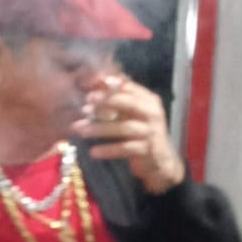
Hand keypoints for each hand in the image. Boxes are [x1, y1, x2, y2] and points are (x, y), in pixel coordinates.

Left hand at [72, 72, 184, 193]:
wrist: (160, 160)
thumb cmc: (142, 133)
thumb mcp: (132, 114)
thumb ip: (118, 99)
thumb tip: (97, 81)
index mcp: (149, 100)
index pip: (129, 88)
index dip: (110, 85)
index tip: (90, 84)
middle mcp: (152, 113)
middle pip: (130, 103)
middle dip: (107, 101)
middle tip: (87, 102)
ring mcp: (151, 132)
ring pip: (124, 127)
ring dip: (100, 128)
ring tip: (81, 130)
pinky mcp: (147, 150)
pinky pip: (125, 148)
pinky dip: (108, 150)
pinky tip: (93, 152)